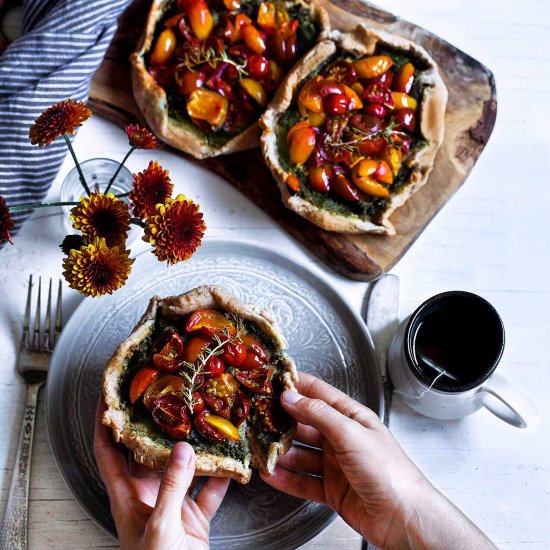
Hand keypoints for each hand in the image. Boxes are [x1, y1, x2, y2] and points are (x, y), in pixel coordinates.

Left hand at [94, 398, 229, 549]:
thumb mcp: (162, 527)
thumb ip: (172, 486)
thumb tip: (182, 448)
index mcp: (126, 497)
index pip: (108, 451)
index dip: (107, 423)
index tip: (113, 394)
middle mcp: (147, 496)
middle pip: (147, 452)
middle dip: (156, 424)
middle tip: (169, 396)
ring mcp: (172, 505)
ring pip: (181, 466)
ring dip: (193, 446)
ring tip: (204, 418)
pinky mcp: (194, 517)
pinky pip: (209, 488)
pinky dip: (221, 474)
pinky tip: (232, 458)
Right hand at [261, 372, 494, 549]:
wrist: (403, 518)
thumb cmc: (388, 470)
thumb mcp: (351, 433)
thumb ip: (318, 414)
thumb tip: (292, 397)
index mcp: (351, 418)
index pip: (319, 394)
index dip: (297, 385)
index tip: (273, 379)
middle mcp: (342, 439)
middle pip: (306, 425)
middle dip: (283, 421)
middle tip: (258, 417)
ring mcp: (336, 465)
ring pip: (301, 454)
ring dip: (282, 453)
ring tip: (261, 449)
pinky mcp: (332, 490)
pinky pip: (303, 482)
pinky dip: (287, 479)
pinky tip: (272, 476)